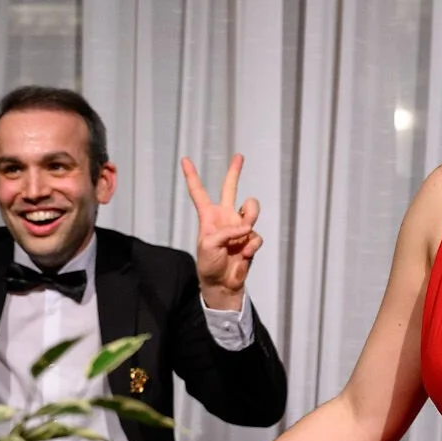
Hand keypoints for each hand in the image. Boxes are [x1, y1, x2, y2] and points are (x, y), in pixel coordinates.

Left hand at [183, 154, 261, 308]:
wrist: (222, 283)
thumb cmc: (208, 264)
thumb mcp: (208, 245)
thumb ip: (225, 232)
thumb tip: (246, 227)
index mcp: (208, 216)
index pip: (199, 192)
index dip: (192, 176)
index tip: (185, 159)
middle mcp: (225, 217)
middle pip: (230, 188)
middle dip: (235, 172)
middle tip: (239, 156)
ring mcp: (239, 227)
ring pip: (251, 208)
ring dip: (250, 215)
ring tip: (245, 230)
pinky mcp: (251, 239)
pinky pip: (256, 235)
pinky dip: (251, 244)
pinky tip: (244, 253)